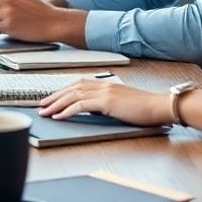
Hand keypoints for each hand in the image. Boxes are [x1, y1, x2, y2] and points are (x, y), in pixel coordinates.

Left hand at [38, 80, 173, 125]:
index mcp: (106, 84)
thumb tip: (92, 110)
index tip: (51, 98)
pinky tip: (59, 117)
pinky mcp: (107, 102)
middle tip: (41, 105)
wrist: (160, 106)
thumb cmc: (145, 108)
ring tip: (45, 112)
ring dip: (56, 104)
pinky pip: (81, 106)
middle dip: (54, 97)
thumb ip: (106, 103)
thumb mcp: (121, 103)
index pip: (77, 85)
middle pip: (71, 88)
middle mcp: (102, 85)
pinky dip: (67, 111)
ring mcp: (104, 92)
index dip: (62, 91)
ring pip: (72, 96)